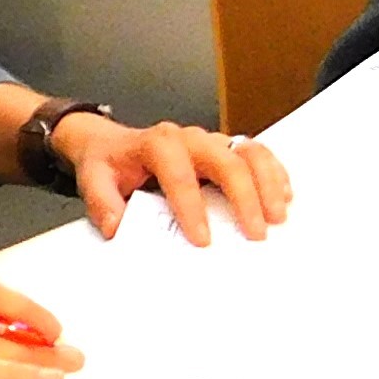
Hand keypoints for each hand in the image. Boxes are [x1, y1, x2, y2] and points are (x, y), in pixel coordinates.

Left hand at [52, 109, 290, 246]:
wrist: (113, 145)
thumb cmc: (109, 164)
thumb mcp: (94, 179)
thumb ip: (103, 202)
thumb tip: (117, 225)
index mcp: (157, 143)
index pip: (178, 172)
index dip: (191, 206)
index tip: (202, 240)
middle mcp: (189, 138)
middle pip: (225, 159)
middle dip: (244, 196)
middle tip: (255, 233)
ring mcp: (211, 141)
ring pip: (249, 152)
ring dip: (268, 183)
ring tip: (278, 216)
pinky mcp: (225, 149)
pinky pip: (257, 153)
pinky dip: (274, 173)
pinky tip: (284, 196)